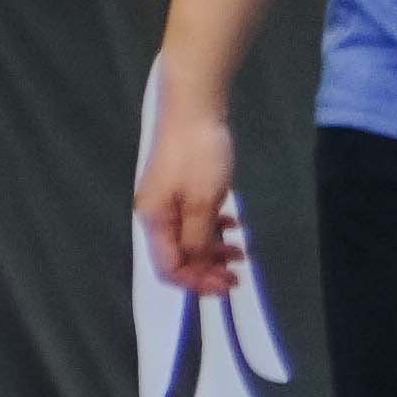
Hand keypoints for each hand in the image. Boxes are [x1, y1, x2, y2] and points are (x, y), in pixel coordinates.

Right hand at [135, 88, 244, 296]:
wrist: (194, 110)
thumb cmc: (199, 156)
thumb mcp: (203, 200)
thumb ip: (197, 236)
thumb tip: (195, 261)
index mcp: (155, 221)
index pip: (169, 267)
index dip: (196, 282)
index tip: (227, 286)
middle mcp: (155, 215)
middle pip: (178, 256)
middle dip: (206, 269)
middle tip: (237, 275)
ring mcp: (167, 200)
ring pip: (188, 238)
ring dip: (213, 249)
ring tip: (241, 252)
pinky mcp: (180, 187)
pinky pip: (194, 218)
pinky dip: (212, 227)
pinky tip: (233, 224)